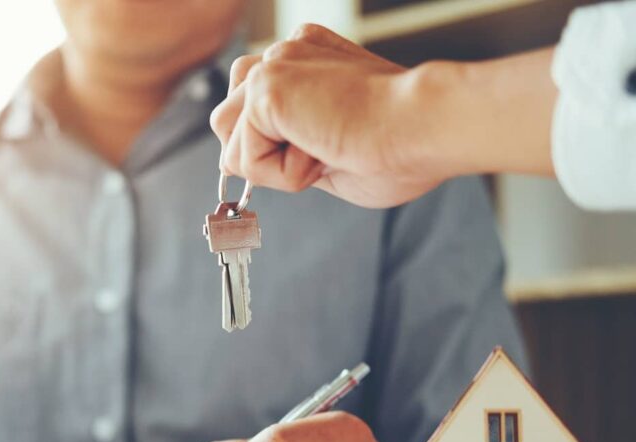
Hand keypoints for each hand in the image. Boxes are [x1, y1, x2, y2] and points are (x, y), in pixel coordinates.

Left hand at [209, 24, 442, 207]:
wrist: (427, 128)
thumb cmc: (399, 147)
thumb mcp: (323, 151)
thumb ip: (281, 146)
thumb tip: (236, 163)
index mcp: (304, 61)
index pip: (250, 115)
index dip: (280, 148)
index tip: (331, 145)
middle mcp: (285, 55)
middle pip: (226, 124)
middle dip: (265, 155)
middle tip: (327, 147)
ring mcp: (273, 66)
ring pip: (232, 145)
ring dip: (275, 165)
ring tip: (325, 147)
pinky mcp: (266, 88)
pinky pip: (246, 161)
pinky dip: (284, 174)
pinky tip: (323, 149)